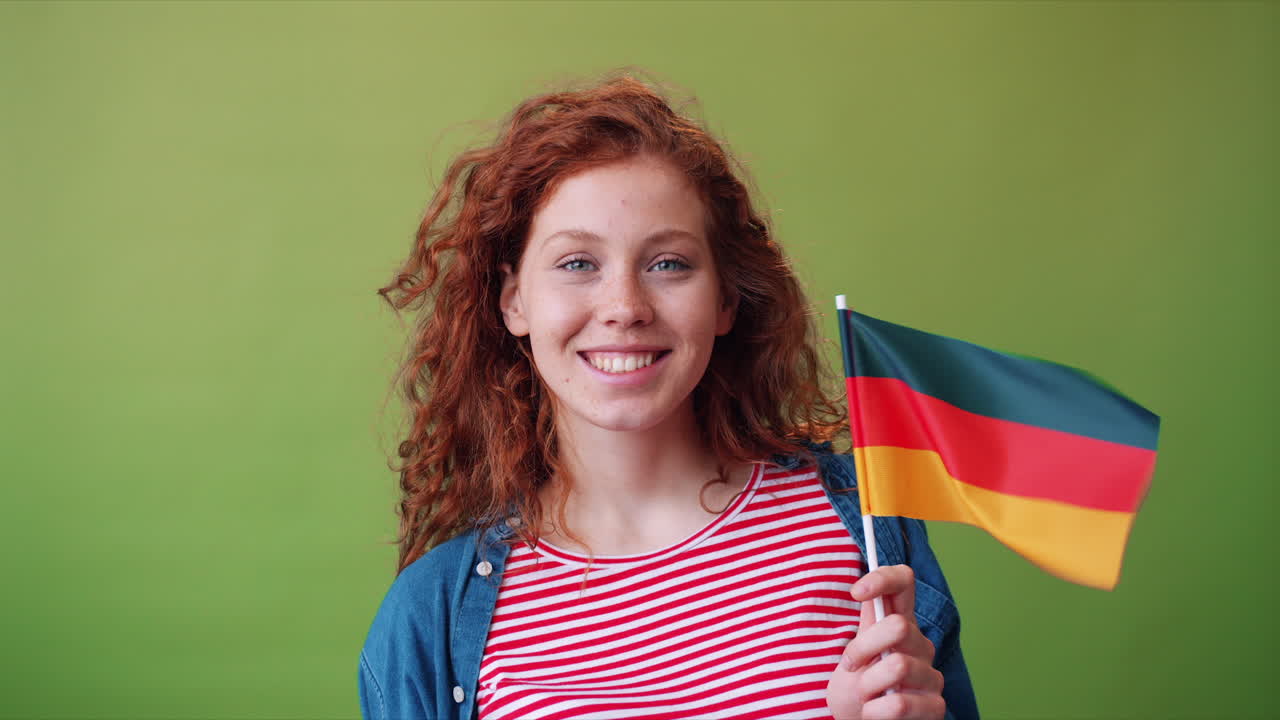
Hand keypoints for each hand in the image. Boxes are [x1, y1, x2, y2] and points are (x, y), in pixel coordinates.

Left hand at [826, 565, 945, 719]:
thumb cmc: (858, 689)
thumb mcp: (855, 654)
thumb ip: (866, 625)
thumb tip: (865, 589)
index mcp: (900, 624)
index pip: (904, 582)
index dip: (883, 579)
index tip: (855, 592)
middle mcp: (920, 644)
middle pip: (898, 626)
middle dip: (863, 647)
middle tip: (849, 666)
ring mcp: (931, 675)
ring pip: (898, 666)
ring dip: (866, 686)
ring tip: (864, 696)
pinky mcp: (936, 706)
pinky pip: (900, 704)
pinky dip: (874, 712)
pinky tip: (873, 714)